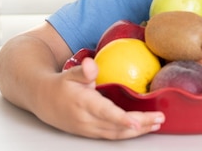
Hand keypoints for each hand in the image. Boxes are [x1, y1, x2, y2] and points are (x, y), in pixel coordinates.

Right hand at [37, 57, 164, 139]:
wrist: (42, 100)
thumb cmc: (60, 85)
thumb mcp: (70, 73)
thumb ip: (83, 71)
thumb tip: (91, 64)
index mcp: (83, 103)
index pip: (105, 113)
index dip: (122, 119)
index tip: (137, 121)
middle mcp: (86, 120)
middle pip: (116, 126)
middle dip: (141, 124)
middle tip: (160, 118)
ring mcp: (88, 129)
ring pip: (116, 134)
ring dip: (138, 131)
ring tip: (156, 124)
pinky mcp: (90, 133)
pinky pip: (111, 135)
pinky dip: (128, 133)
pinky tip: (142, 128)